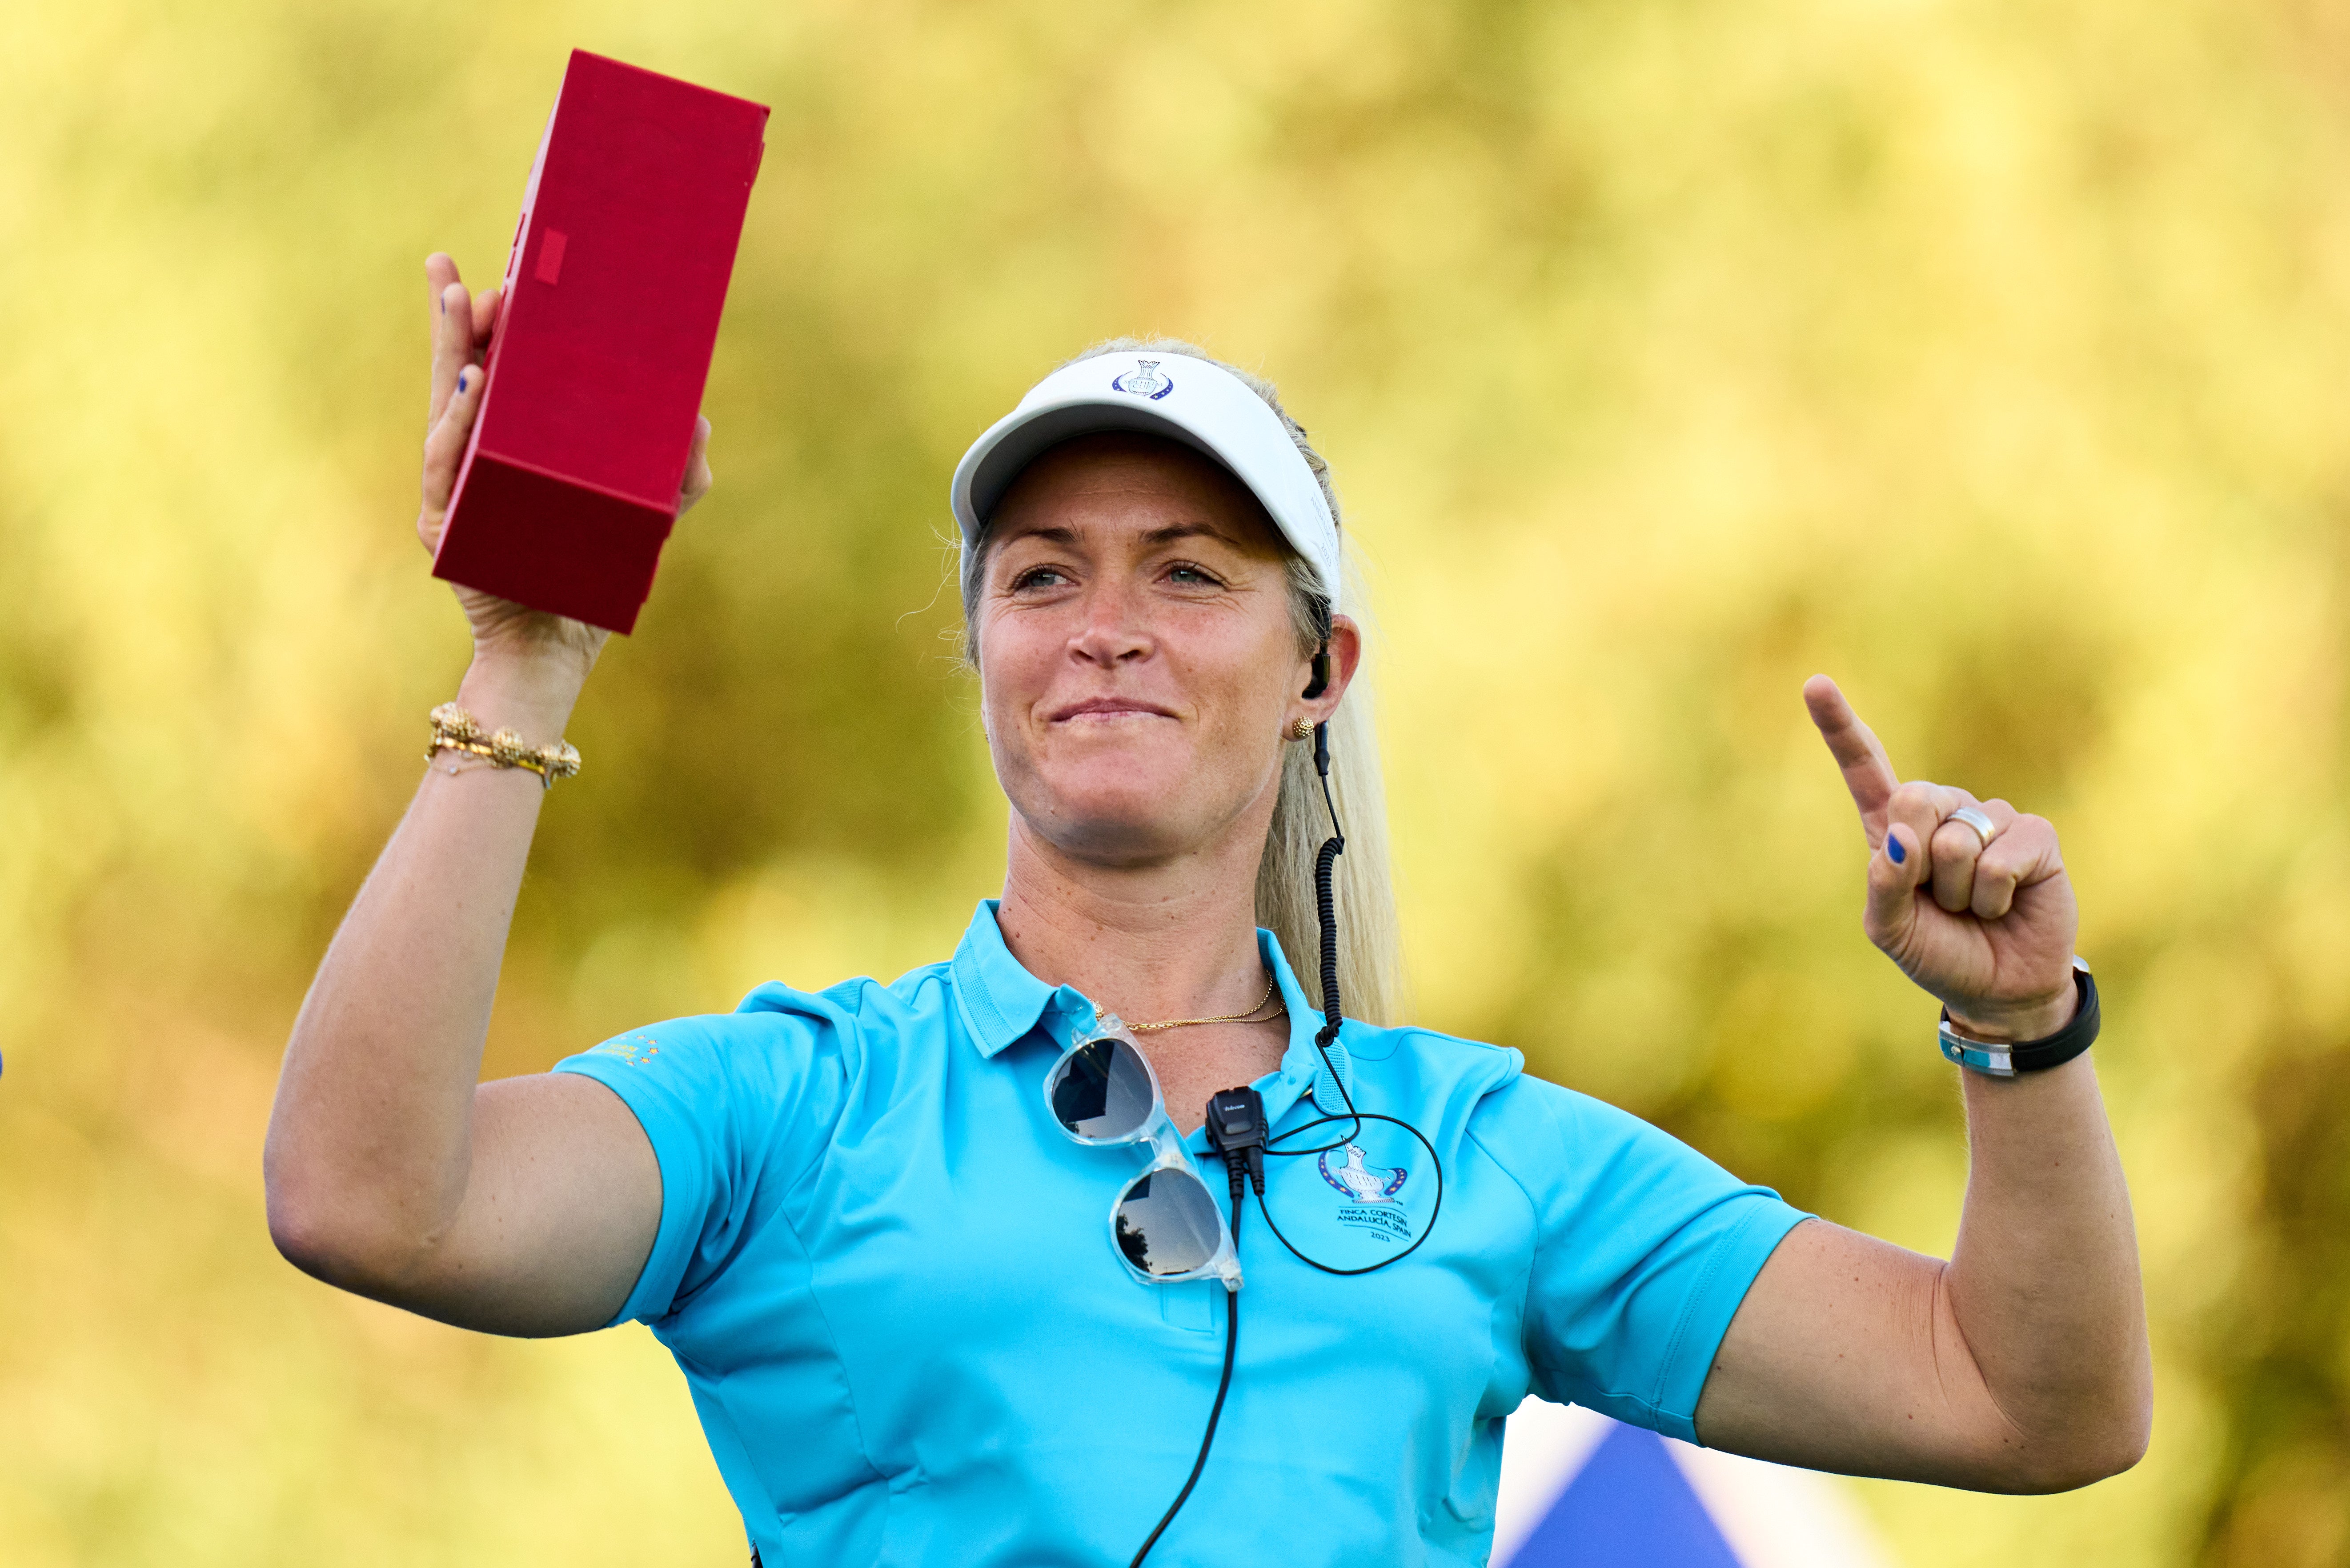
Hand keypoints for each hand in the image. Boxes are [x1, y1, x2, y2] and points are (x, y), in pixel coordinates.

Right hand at [415, 253, 713, 694]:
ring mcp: (454, 491)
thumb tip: (698, 417)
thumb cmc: (594, 578)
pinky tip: (473, 383)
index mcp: (510, 448)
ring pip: (446, 409)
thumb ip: (678, 475)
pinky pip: (448, 464)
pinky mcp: (445, 525)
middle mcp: (474, 463)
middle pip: (458, 377)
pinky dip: (459, 423)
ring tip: (467, 305)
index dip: (484, 324)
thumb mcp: (646, 518)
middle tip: (456, 272)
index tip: (488, 271)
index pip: (492, 372)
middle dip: (456, 321)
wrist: (556, 651)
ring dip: (454, 354)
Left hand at [1804, 674, 2079, 1041]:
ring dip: (1959, 890)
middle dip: (1921, 863)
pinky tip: (2006, 904)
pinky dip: (1996, 895)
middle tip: (1939, 900)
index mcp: (1894, 828)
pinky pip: (2002, 855)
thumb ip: (1883, 885)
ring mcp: (1990, 819)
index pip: (1865, 768)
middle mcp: (1942, 813)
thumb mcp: (1891, 930)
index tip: (1815, 684)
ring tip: (1974, 907)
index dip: (1840, 726)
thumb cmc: (1938, 952)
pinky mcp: (2035, 835)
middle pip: (1914, 799)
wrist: (1997, 989)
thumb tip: (1901, 836)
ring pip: (1959, 837)